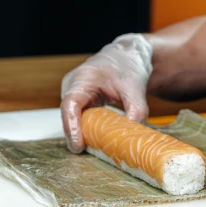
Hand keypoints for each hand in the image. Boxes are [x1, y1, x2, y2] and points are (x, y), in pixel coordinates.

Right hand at [60, 33, 152, 152]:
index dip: (71, 127)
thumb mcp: (136, 88)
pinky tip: (96, 138)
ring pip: (72, 117)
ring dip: (81, 131)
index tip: (78, 145)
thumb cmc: (128, 66)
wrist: (127, 55)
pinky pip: (78, 116)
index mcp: (83, 78)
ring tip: (95, 146)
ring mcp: (73, 91)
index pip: (70, 105)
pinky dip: (86, 127)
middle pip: (68, 115)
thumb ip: (136, 111)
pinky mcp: (79, 99)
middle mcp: (73, 85)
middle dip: (76, 134)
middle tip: (88, 151)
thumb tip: (133, 134)